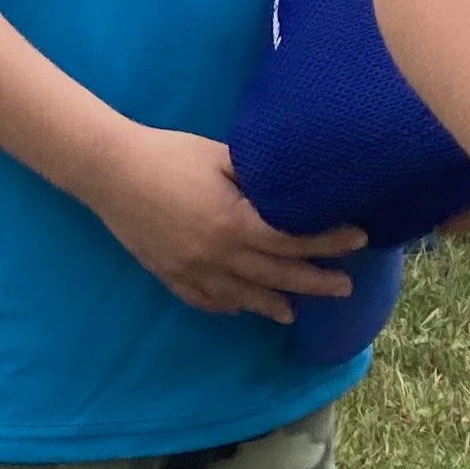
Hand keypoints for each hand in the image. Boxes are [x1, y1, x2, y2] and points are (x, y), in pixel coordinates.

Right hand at [90, 127, 365, 324]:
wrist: (110, 171)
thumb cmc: (169, 155)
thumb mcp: (221, 157)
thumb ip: (259, 178)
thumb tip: (295, 187)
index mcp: (234, 223)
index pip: (294, 240)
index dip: (329, 242)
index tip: (359, 240)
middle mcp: (217, 255)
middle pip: (276, 276)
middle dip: (314, 283)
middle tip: (345, 289)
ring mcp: (191, 270)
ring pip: (242, 297)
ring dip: (273, 305)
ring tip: (295, 313)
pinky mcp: (168, 274)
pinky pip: (204, 300)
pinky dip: (227, 306)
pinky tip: (242, 308)